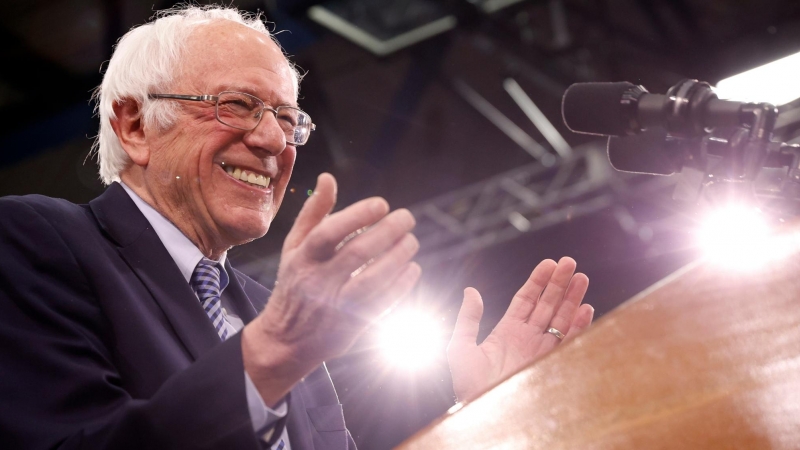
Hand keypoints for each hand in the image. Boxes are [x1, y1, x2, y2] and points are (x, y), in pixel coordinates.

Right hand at [243, 173, 420, 404]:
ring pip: (373, 281)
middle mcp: (317, 282)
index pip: (328, 233)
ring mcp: (335, 306)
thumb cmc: (295, 283)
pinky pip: (382, 304)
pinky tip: (412, 268)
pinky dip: (401, 285)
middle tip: (407, 217)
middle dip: (387, 232)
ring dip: (398, 258)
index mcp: (302, 259)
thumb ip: (313, 213)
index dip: (357, 215)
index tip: (382, 203)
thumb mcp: (294, 248)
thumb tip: (328, 177)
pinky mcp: (352, 326)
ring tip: (412, 241)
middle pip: (357, 254)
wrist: (285, 340)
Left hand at [447, 257, 593, 401]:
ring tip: (581, 278)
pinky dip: (579, 326)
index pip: (526, 300)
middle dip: (559, 283)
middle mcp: (527, 338)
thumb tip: (471, 291)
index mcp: (507, 331)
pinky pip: (569, 342)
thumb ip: (468, 319)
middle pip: (547, 304)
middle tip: (570, 262)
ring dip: (572, 298)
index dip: (538, 281)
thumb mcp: (460, 347)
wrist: (484, 411)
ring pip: (561, 319)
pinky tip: (586, 309)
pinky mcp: (551, 364)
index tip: (549, 263)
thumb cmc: (469, 385)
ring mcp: (541, 351)